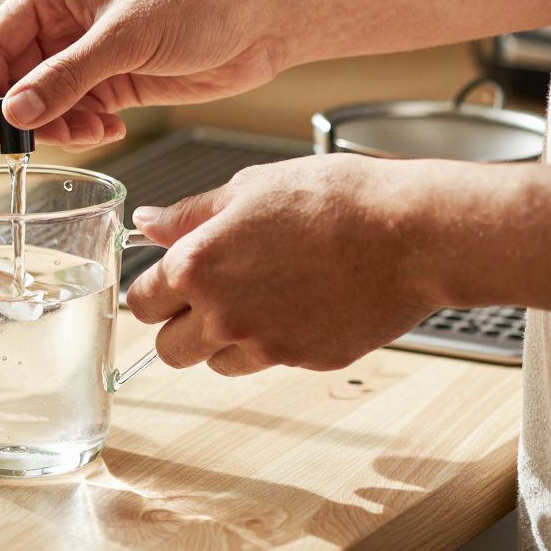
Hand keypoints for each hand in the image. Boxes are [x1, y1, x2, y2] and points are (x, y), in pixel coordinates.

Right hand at [0, 0, 291, 149]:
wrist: (259, 21)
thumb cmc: (199, 2)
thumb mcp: (125, 38)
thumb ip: (66, 77)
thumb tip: (17, 110)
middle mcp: (62, 24)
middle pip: (15, 81)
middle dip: (28, 116)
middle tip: (43, 142)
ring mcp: (87, 56)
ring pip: (45, 105)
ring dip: (60, 128)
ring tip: (91, 133)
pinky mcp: (112, 84)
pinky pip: (77, 116)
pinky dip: (85, 131)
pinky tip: (111, 130)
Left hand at [126, 154, 449, 375]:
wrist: (409, 232)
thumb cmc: (333, 198)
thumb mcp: (249, 187)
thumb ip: (190, 214)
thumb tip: (148, 223)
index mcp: (197, 266)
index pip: (141, 302)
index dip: (155, 291)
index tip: (168, 283)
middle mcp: (222, 315)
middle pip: (169, 349)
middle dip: (180, 326)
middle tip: (209, 296)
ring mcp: (264, 346)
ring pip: (216, 362)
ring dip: (224, 340)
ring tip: (261, 296)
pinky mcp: (305, 362)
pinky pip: (269, 363)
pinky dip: (273, 342)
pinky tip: (300, 304)